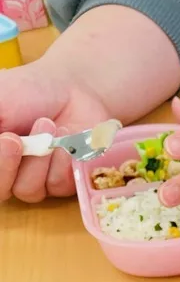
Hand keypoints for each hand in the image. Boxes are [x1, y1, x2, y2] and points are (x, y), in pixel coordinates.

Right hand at [0, 60, 109, 202]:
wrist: (71, 91)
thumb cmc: (26, 92)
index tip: (5, 140)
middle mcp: (6, 172)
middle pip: (0, 190)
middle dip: (6, 164)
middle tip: (16, 139)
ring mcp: (33, 181)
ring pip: (28, 190)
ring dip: (39, 158)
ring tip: (50, 126)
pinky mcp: (60, 184)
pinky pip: (56, 185)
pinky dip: (61, 161)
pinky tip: (66, 139)